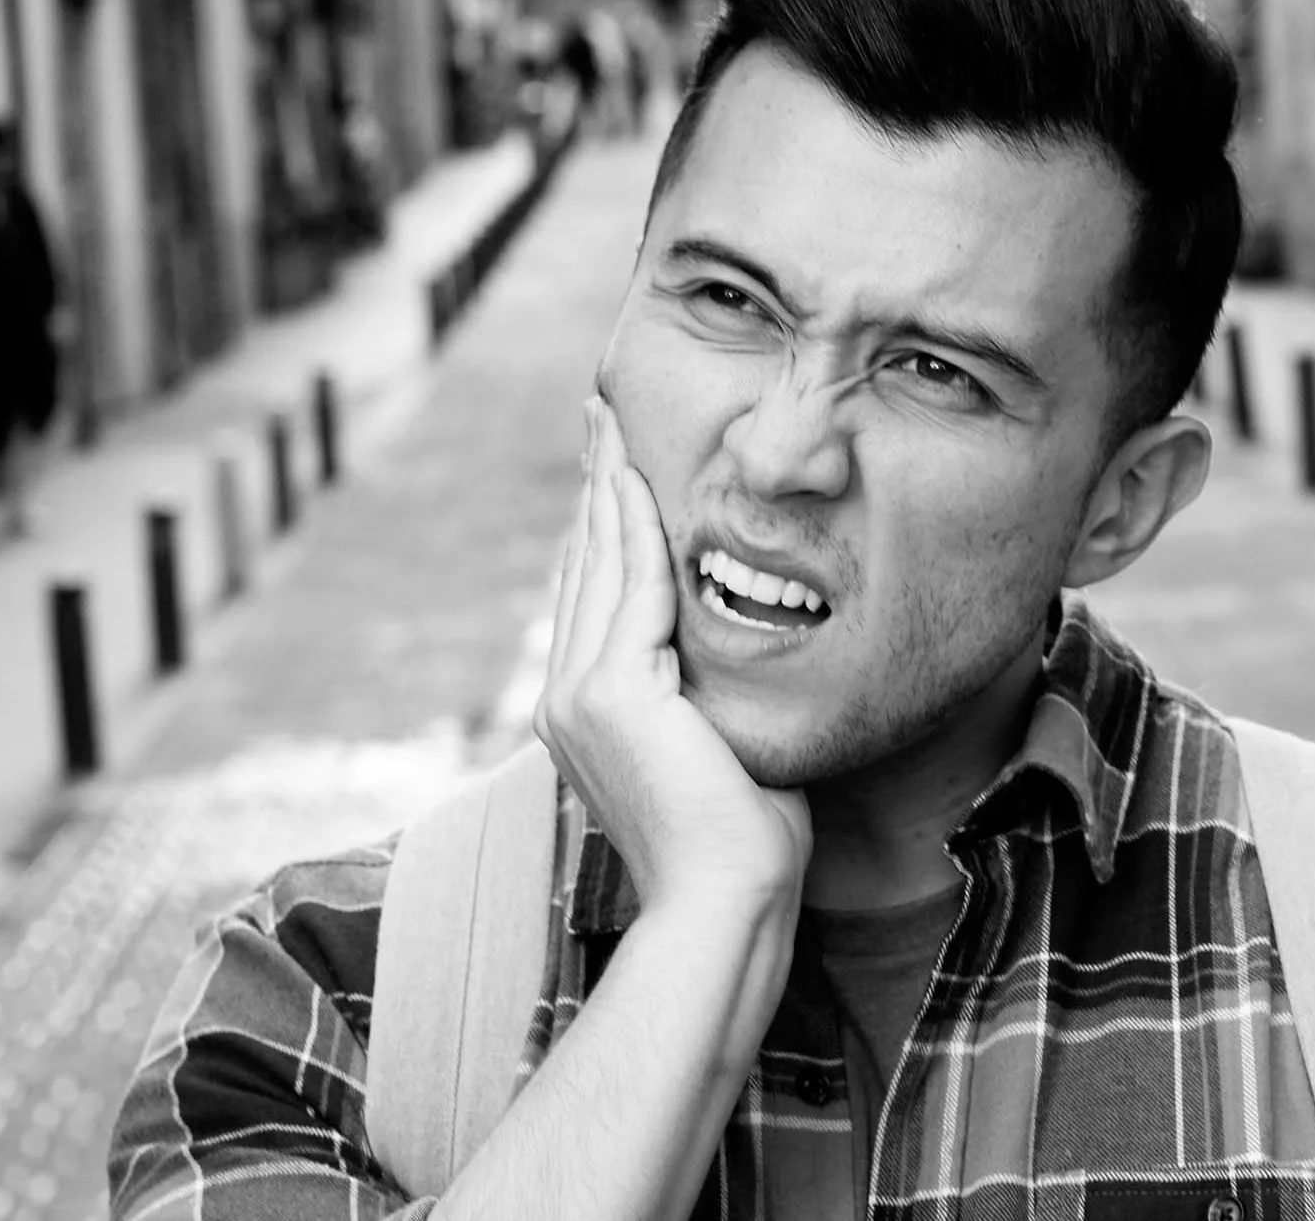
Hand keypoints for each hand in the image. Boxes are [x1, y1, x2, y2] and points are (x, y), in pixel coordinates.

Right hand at [532, 396, 811, 916]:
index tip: (617, 465)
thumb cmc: (746, 842)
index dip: (607, 523)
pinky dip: (639, 529)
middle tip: (603, 411)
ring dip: (609, 485)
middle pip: (585, 563)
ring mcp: (581, 697)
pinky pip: (633, 589)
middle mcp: (568, 699)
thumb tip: (744, 652)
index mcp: (588, 712)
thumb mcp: (725, 745)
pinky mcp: (612, 696)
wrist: (727, 902)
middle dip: (597, 483)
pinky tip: (642, 479)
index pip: (598, 594)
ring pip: (600, 564)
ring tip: (612, 420)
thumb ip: (712, 693)